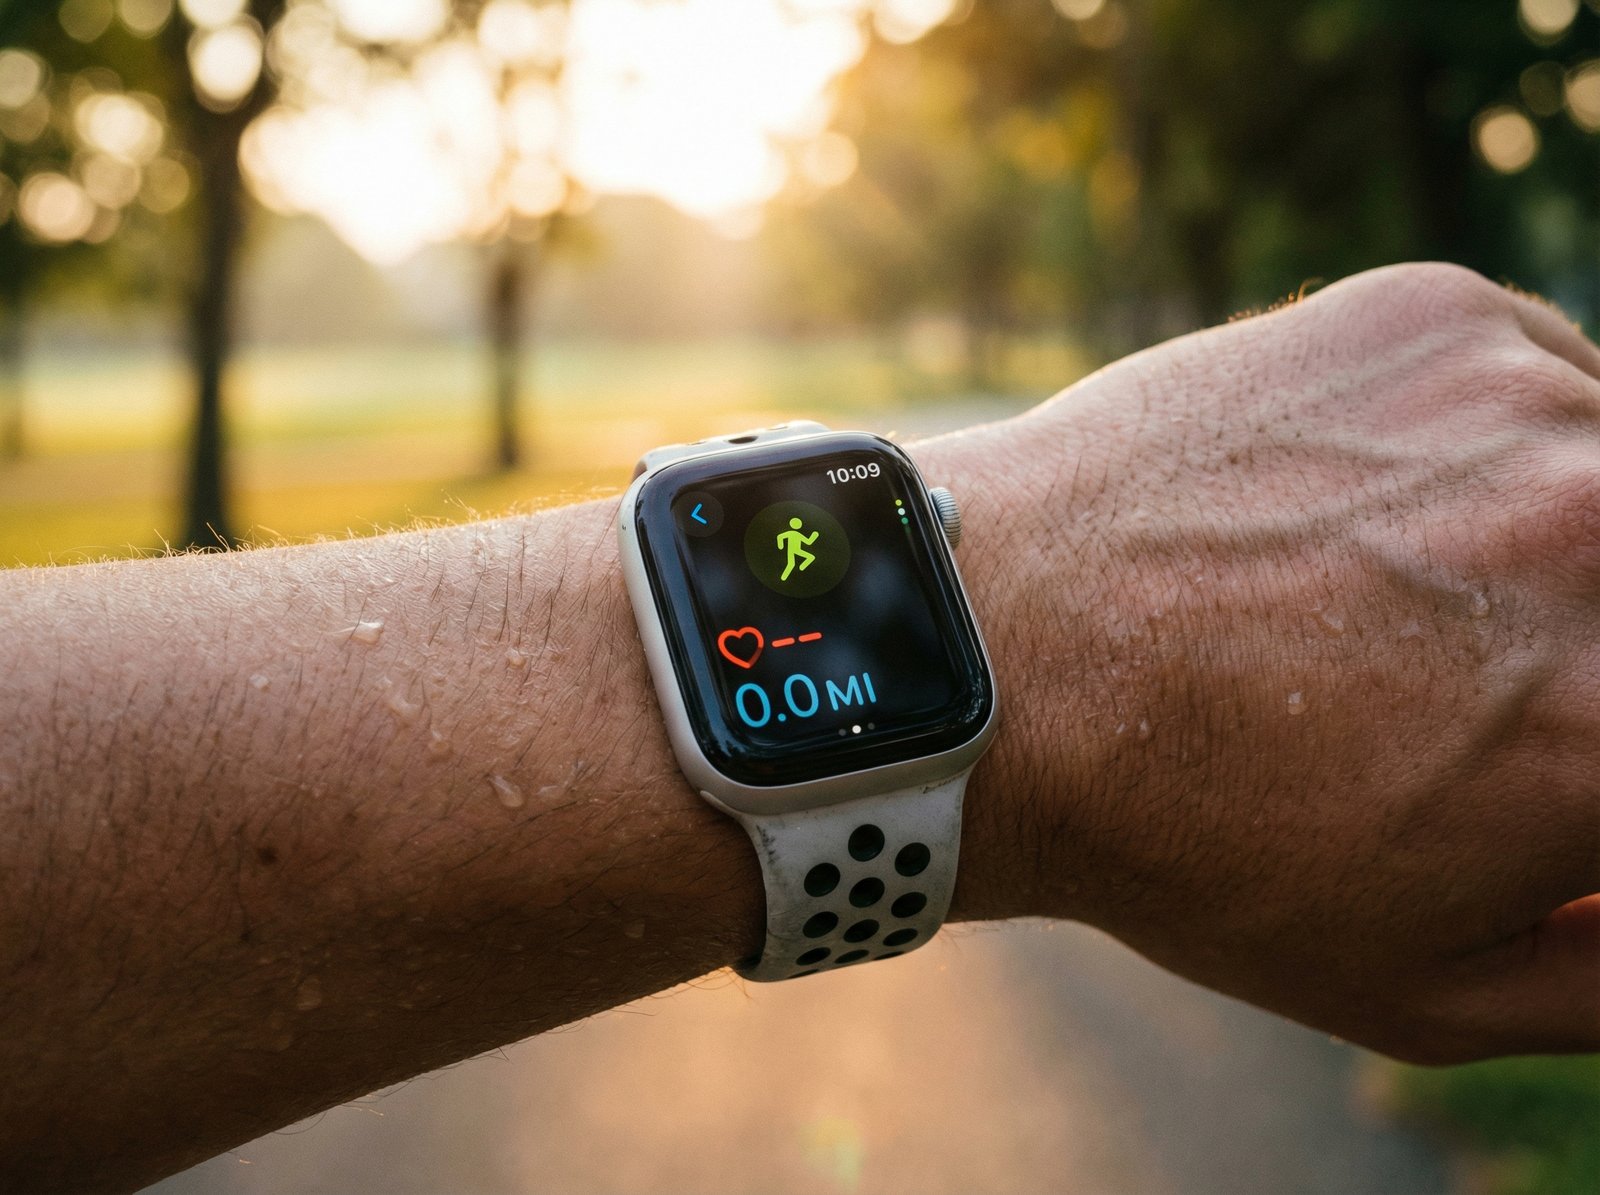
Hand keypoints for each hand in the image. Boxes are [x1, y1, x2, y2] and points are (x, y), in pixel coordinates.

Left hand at [935, 262, 1599, 1062]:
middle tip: (1483, 678)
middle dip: (1592, 653)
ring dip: (1568, 536)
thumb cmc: (1186, 842)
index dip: (1588, 738)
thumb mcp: (1423, 990)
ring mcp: (1522, 404)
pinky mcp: (1440, 314)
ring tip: (1416, 599)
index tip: (1539, 738)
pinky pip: (1546, 376)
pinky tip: (1377, 505)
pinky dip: (1498, 444)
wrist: (999, 658)